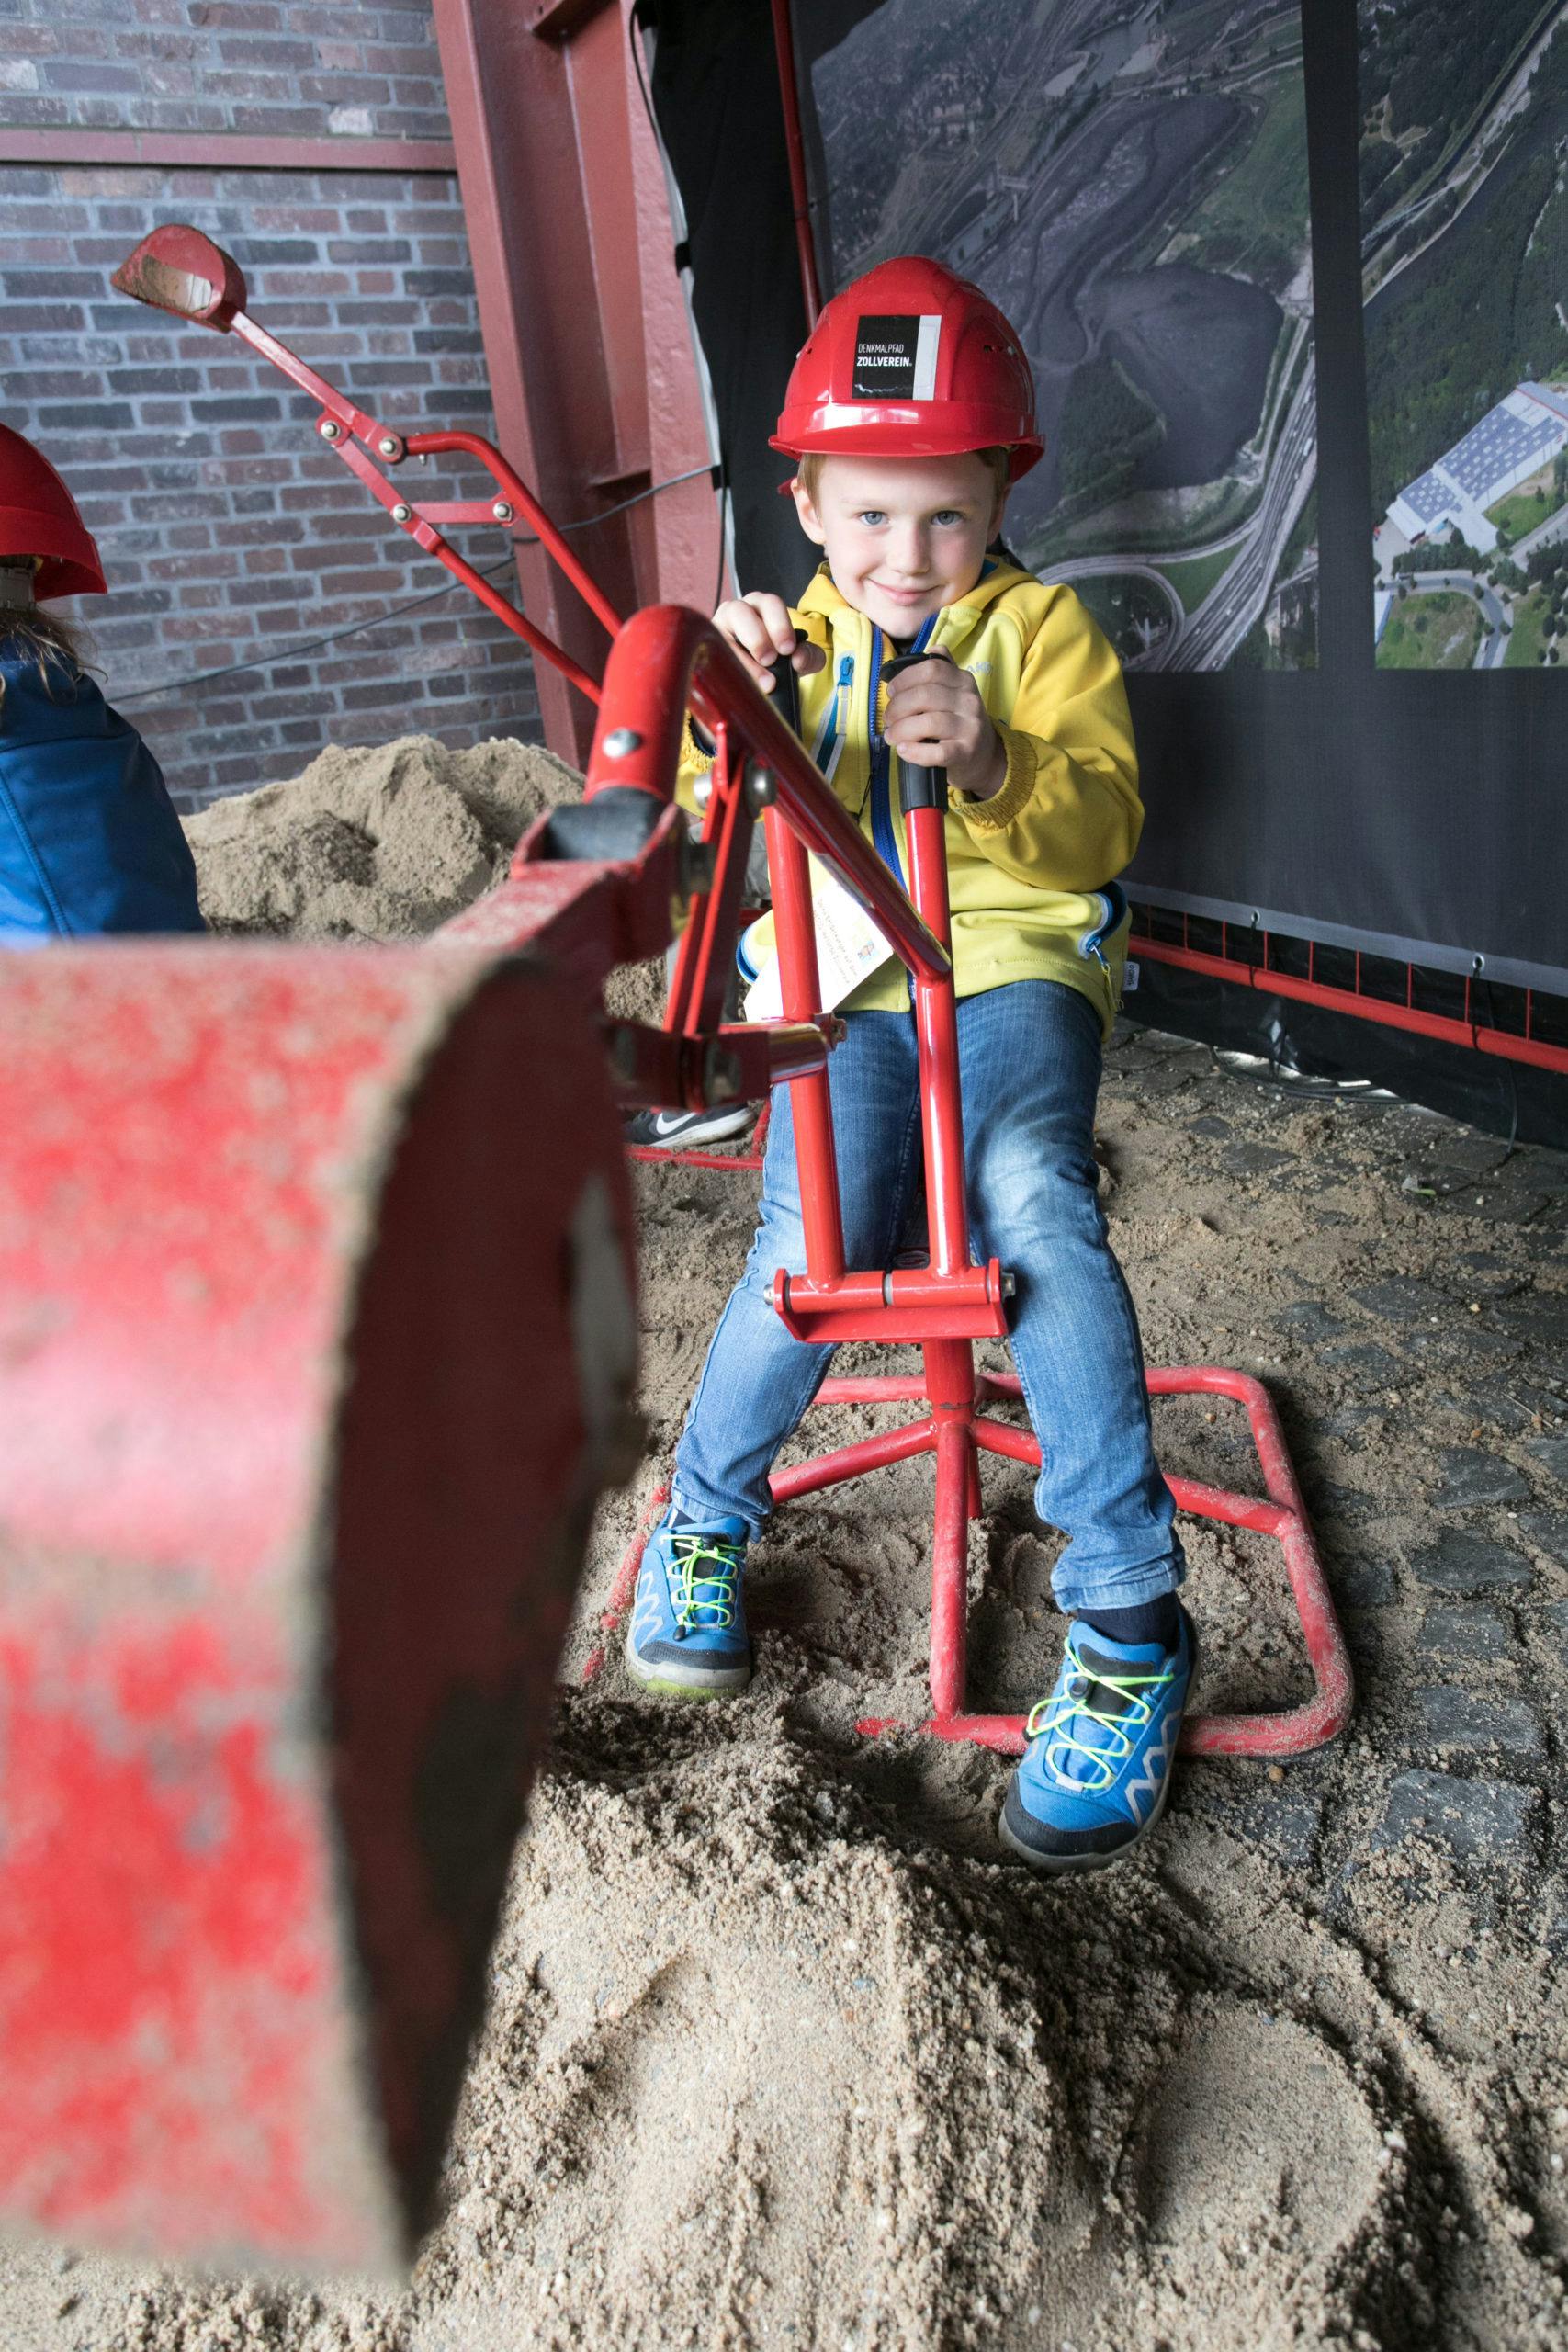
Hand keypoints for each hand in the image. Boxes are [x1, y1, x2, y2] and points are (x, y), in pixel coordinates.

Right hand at [713, 592, 826, 691]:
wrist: (755, 676)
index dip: (779, 624)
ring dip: (740, 655)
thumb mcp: (798, 657)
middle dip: (757, 637)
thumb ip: (809, 656)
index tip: (787, 649)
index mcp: (762, 606)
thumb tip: (798, 659)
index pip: (770, 604)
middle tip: (770, 660)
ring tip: (759, 679)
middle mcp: (737, 611)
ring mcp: (718, 628)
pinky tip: (737, 683)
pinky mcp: (706, 647)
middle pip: (741, 612)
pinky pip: (710, 654)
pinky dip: (725, 669)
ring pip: (721, 631)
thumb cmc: (777, 659)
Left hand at [885, 655, 1005, 800]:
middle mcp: (969, 701)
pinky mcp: (966, 752)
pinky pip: (937, 752)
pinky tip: (903, 750)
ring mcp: (970, 728)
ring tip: (891, 736)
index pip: (931, 669)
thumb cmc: (959, 721)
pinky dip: (914, 752)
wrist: (984, 755)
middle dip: (898, 707)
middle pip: (925, 695)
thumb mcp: (956, 691)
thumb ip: (944, 670)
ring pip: (929, 723)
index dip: (905, 679)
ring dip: (901, 730)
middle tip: (888, 719)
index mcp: (963, 681)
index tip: (891, 692)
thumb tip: (932, 648)